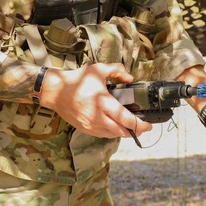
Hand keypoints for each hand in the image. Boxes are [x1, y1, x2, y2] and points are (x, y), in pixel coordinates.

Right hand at [38, 62, 152, 138]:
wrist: (56, 91)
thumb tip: (130, 78)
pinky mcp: (85, 129)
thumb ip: (117, 70)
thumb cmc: (77, 80)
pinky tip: (114, 126)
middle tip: (143, 127)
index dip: (140, 124)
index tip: (149, 124)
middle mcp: (98, 117)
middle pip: (123, 132)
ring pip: (113, 135)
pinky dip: (111, 132)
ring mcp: (91, 125)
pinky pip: (103, 135)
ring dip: (123, 132)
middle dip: (136, 131)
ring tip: (130, 126)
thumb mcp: (99, 69)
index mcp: (104, 103)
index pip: (127, 119)